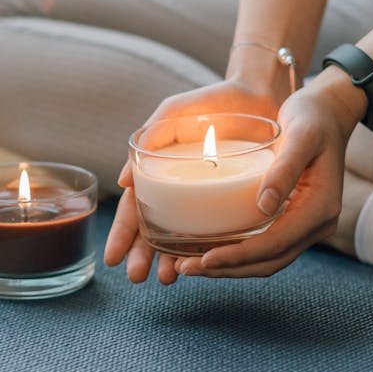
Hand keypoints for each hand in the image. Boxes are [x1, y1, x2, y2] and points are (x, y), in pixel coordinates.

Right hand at [103, 78, 285, 284]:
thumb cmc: (212, 101)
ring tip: (168, 277)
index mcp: (160, 173)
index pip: (135, 209)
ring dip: (172, 260)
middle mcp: (181, 192)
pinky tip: (204, 264)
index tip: (113, 259)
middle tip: (138, 276)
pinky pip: (219, 233)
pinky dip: (209, 251)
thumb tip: (123, 181)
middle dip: (143, 256)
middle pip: (155, 230)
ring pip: (184, 239)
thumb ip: (150, 135)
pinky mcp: (235, 203)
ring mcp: (207, 200)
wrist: (259, 94)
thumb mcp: (175, 113)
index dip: (123, 234)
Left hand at [173, 71, 362, 277]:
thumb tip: (264, 206)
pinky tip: (208, 248)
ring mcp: (306, 225)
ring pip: (266, 260)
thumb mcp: (301, 136)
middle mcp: (316, 224)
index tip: (205, 259)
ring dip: (229, 266)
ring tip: (188, 265)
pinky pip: (265, 246)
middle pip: (268, 261)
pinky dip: (237, 253)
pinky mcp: (293, 219)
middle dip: (227, 269)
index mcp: (321, 208)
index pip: (276, 244)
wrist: (329, 111)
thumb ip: (285, 170)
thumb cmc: (313, 117)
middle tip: (184, 268)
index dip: (239, 256)